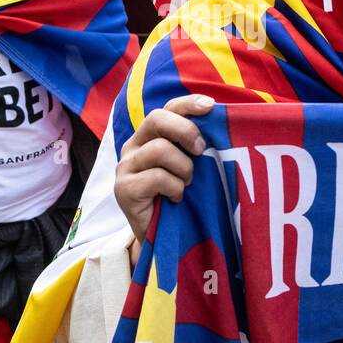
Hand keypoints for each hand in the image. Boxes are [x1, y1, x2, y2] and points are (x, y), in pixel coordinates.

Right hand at [115, 94, 213, 243]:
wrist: (160, 238)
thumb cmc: (178, 197)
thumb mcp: (188, 166)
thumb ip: (193, 146)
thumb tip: (218, 125)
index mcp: (150, 135)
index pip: (167, 108)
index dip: (188, 103)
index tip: (211, 107)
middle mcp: (133, 145)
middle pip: (157, 118)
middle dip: (186, 131)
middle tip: (200, 150)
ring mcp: (125, 166)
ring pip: (160, 149)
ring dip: (183, 169)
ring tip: (186, 184)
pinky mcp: (123, 188)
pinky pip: (157, 177)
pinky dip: (174, 188)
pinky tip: (175, 198)